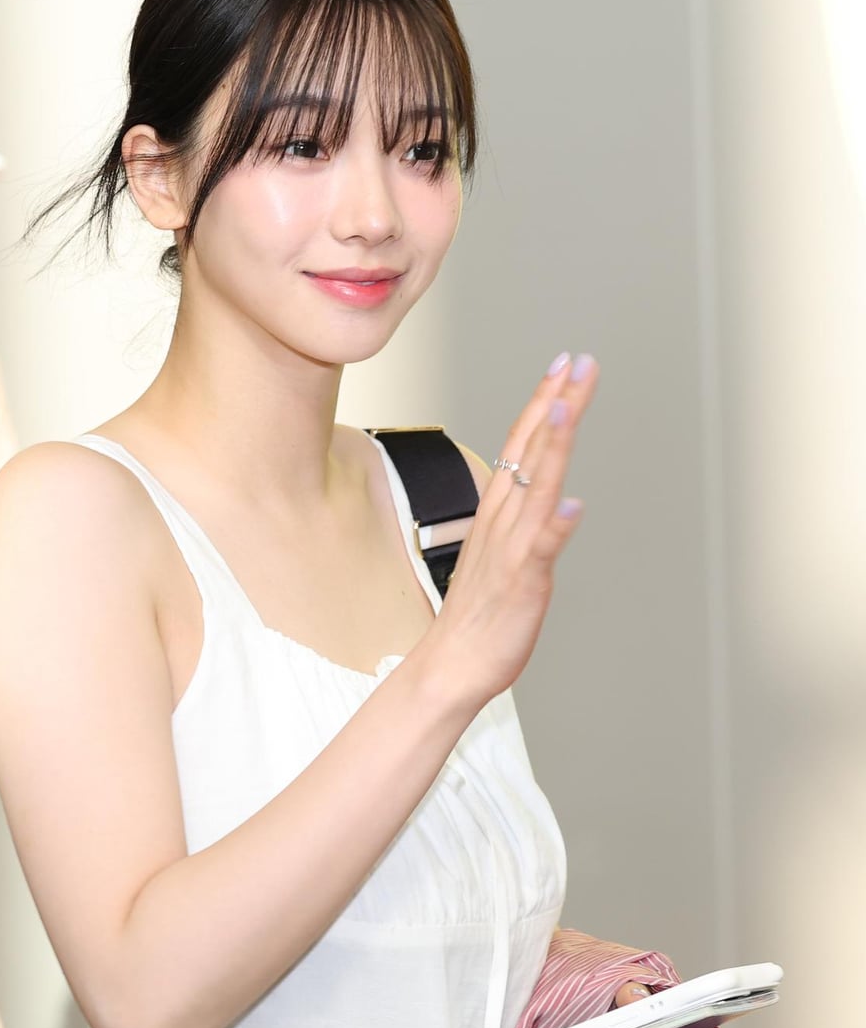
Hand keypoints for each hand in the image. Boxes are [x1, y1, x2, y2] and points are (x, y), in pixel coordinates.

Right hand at [432, 352, 597, 704]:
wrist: (451, 664)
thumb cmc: (479, 614)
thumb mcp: (505, 555)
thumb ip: (528, 523)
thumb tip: (558, 498)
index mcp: (499, 511)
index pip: (522, 443)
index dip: (544, 402)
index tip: (563, 366)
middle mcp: (503, 521)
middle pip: (530, 451)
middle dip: (555, 404)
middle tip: (577, 364)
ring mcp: (511, 549)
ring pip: (535, 488)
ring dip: (551, 447)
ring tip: (568, 408)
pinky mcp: (522, 582)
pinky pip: (540, 550)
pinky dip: (556, 526)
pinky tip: (574, 504)